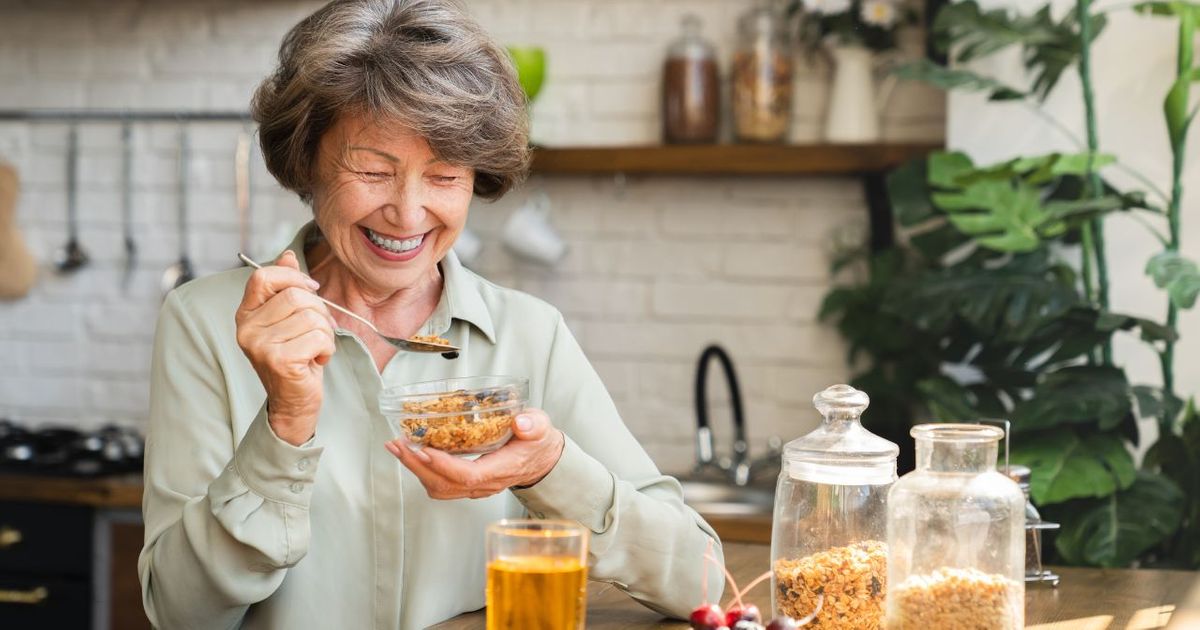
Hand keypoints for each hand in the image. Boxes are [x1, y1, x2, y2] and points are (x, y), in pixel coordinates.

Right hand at [235, 250, 336, 445]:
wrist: (294, 402)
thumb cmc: (296, 357)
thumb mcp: (290, 320)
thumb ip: (287, 288)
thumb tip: (288, 255)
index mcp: (246, 314)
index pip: (264, 276)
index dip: (294, 278)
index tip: (312, 291)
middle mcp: (247, 328)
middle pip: (297, 296)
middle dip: (319, 312)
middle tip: (318, 332)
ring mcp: (260, 345)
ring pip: (312, 317)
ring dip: (325, 333)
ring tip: (315, 349)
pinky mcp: (278, 360)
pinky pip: (319, 337)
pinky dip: (327, 349)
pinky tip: (316, 361)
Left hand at [385, 408, 565, 499]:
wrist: (541, 459)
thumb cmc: (537, 442)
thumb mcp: (541, 427)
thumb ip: (533, 424)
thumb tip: (521, 421)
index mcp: (503, 468)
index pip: (469, 475)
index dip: (444, 465)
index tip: (423, 450)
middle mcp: (486, 483)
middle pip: (445, 485)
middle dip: (417, 466)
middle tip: (398, 445)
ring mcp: (475, 487)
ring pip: (439, 488)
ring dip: (415, 469)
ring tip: (398, 448)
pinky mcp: (467, 484)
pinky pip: (440, 484)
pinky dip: (422, 471)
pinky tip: (411, 453)